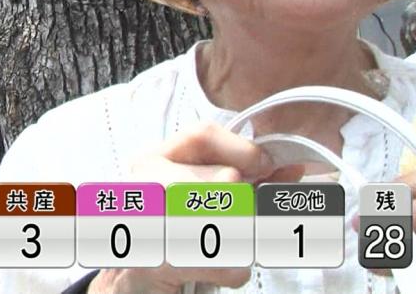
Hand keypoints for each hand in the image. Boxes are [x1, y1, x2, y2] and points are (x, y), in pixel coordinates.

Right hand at [88, 124, 304, 293]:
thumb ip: (239, 177)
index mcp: (153, 159)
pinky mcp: (160, 260)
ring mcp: (150, 221)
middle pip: (224, 180)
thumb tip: (290, 169)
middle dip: (249, 204)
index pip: (202, 136)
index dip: (245, 151)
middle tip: (247, 218)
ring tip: (229, 245)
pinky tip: (216, 266)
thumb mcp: (193, 193)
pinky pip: (225, 261)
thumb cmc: (165, 232)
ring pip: (232, 223)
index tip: (267, 167)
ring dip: (244, 241)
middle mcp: (145, 183)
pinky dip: (233, 269)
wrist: (125, 280)